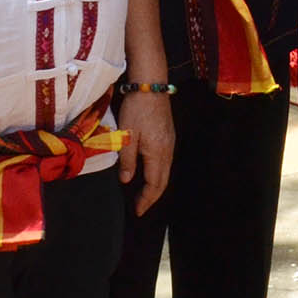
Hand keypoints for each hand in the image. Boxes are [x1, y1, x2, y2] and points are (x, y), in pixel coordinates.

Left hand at [117, 89, 174, 215]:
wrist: (151, 86)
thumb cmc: (137, 109)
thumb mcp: (127, 135)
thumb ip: (127, 160)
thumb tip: (127, 180)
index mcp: (157, 153)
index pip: (154, 184)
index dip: (146, 199)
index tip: (137, 211)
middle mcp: (167, 151)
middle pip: (163, 181)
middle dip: (152, 197)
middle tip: (140, 208)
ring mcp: (170, 143)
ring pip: (165, 172)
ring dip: (155, 186)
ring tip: (143, 194)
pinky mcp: (168, 136)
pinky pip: (165, 162)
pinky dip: (158, 174)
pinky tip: (149, 173)